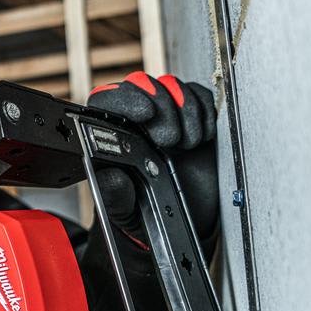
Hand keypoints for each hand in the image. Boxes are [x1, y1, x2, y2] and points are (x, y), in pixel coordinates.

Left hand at [87, 72, 219, 242]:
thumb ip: (114, 196)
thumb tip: (112, 177)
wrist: (176, 224)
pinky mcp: (193, 120)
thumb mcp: (123, 211)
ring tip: (185, 144)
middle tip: (169, 139)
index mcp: (109, 137)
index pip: (106, 101)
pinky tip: (200, 137)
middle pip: (140, 86)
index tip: (144, 113)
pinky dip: (203, 110)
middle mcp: (135, 122)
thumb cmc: (142, 213)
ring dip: (184, 110)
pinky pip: (198, 95)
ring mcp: (165, 118)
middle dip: (160, 106)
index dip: (123, 100)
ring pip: (170, 86)